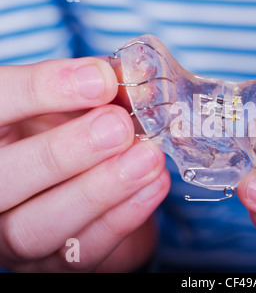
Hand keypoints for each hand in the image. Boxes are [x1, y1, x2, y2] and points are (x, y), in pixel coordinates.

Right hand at [0, 58, 169, 271]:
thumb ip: (95, 87)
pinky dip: (123, 217)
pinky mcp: (50, 265)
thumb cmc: (69, 135)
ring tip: (146, 157)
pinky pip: (83, 252)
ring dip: (99, 190)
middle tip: (118, 126)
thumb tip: (136, 76)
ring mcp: (13, 235)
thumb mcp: (74, 104)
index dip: (41, 90)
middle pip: (5, 178)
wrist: (81, 186)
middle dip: (66, 150)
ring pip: (38, 226)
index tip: (101, 78)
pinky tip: (154, 184)